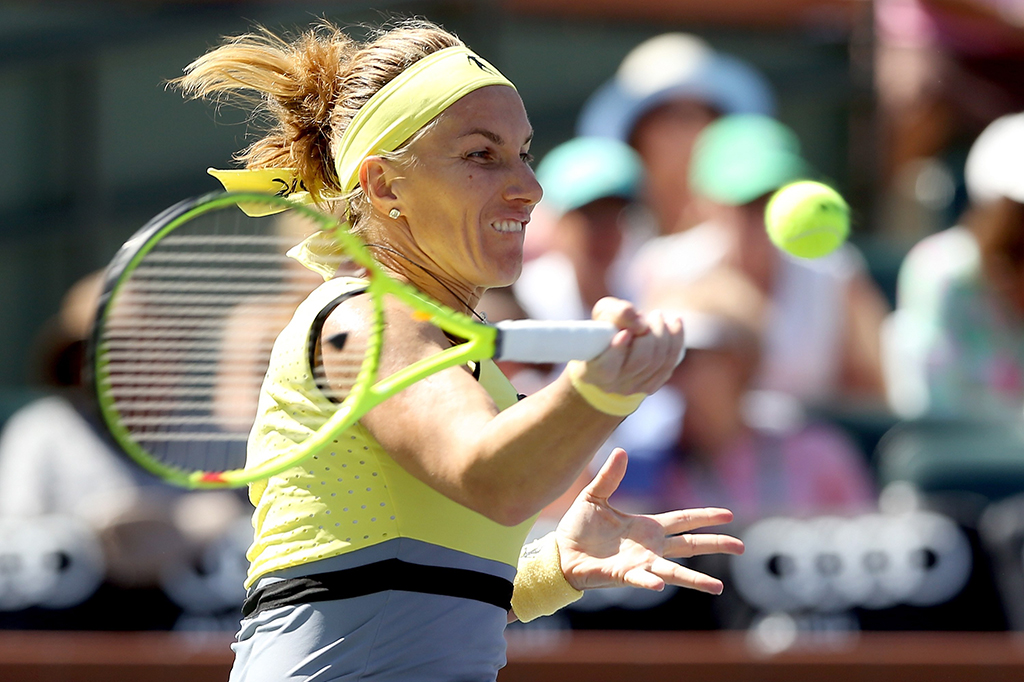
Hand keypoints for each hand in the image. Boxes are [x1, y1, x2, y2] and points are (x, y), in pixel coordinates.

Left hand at [555, 448, 743, 594]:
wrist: (560, 552)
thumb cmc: (578, 527)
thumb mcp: (594, 496)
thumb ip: (610, 477)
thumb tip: (621, 451)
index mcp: (647, 527)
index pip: (683, 521)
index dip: (705, 517)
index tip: (728, 515)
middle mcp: (649, 547)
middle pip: (690, 545)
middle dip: (715, 545)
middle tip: (741, 547)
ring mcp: (639, 563)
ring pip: (673, 571)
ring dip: (695, 580)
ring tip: (718, 588)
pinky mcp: (623, 575)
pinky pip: (640, 579)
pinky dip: (650, 581)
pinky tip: (660, 584)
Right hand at [579, 298, 684, 396]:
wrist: (614, 350)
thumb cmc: (605, 329)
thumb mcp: (604, 315)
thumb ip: (618, 313)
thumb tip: (640, 323)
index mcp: (592, 371)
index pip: (606, 367)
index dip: (618, 350)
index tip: (625, 332)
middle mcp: (612, 385)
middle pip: (640, 360)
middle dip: (651, 334)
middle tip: (652, 315)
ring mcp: (633, 388)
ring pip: (658, 361)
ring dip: (664, 334)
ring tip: (658, 317)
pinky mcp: (651, 386)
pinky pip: (670, 363)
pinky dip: (676, 340)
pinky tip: (674, 322)